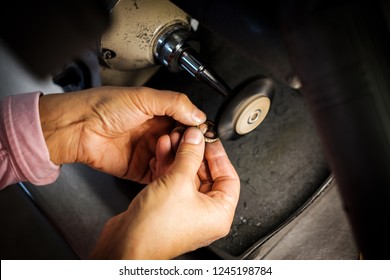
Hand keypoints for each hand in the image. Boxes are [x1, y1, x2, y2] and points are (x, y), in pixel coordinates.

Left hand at [39, 86, 205, 183]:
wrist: (79, 128)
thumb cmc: (104, 107)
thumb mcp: (144, 97)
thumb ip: (175, 103)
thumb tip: (198, 114)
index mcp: (159, 113)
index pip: (187, 122)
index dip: (196, 128)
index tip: (203, 133)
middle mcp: (155, 133)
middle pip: (183, 143)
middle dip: (190, 147)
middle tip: (192, 147)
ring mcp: (149, 152)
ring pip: (174, 160)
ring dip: (179, 160)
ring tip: (178, 156)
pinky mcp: (140, 169)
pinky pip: (160, 174)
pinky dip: (167, 174)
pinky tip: (171, 170)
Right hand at [90, 127, 239, 258]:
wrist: (126, 243)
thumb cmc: (155, 229)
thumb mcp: (178, 182)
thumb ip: (189, 155)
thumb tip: (196, 138)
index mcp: (219, 213)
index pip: (228, 177)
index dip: (218, 155)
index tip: (209, 139)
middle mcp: (205, 215)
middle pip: (206, 175)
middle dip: (195, 153)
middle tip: (189, 136)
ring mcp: (186, 212)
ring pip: (188, 177)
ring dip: (180, 157)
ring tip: (174, 139)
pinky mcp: (169, 209)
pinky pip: (174, 183)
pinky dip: (169, 168)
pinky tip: (163, 152)